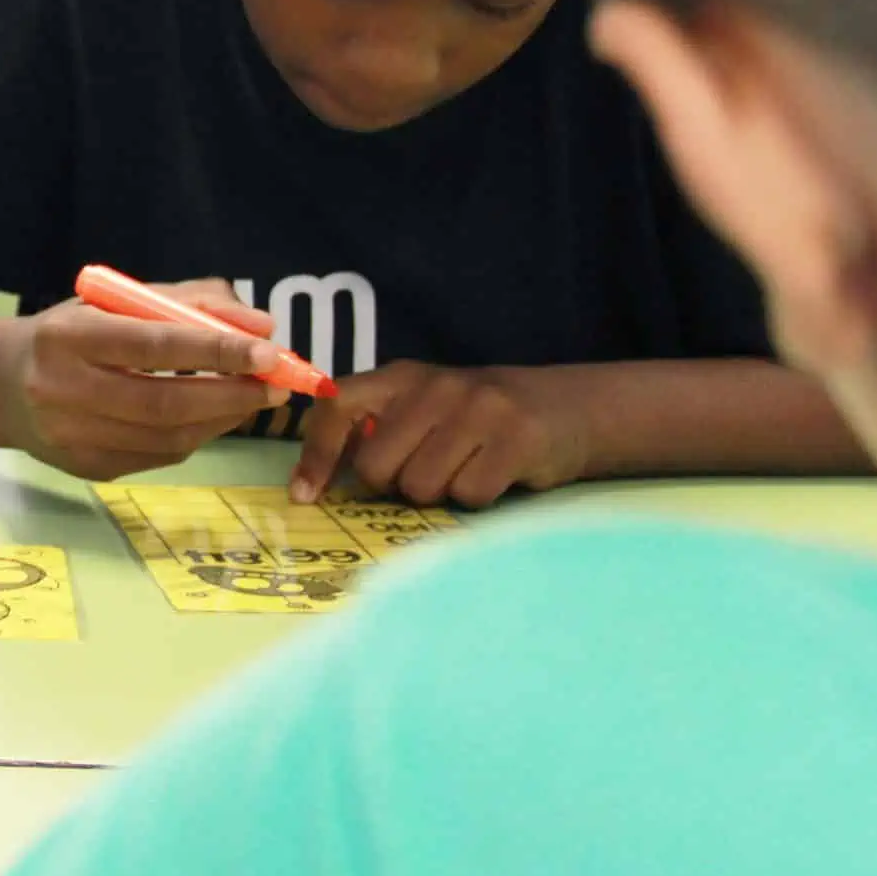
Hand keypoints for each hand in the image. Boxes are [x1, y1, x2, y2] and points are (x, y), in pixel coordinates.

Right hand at [0, 280, 288, 479]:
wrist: (5, 385)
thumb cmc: (74, 333)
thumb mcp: (119, 301)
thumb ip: (190, 303)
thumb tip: (262, 328)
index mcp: (67, 336)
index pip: (152, 344)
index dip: (215, 350)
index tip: (268, 352)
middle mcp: (62, 390)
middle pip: (163, 401)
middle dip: (231, 394)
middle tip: (277, 385)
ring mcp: (71, 438)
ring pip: (167, 437)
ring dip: (222, 419)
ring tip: (252, 399)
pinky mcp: (87, 469)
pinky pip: (159, 457)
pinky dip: (197, 436)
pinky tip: (213, 417)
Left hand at [292, 361, 594, 507]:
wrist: (570, 406)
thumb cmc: (480, 418)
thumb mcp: (423, 408)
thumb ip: (377, 430)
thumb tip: (315, 484)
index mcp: (400, 377)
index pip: (337, 407)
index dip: (317, 454)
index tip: (307, 496)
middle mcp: (434, 387)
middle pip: (376, 467)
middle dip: (394, 486)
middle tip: (427, 474)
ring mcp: (476, 409)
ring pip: (421, 487)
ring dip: (440, 494)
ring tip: (466, 469)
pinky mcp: (515, 439)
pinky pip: (469, 495)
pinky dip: (478, 499)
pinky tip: (496, 475)